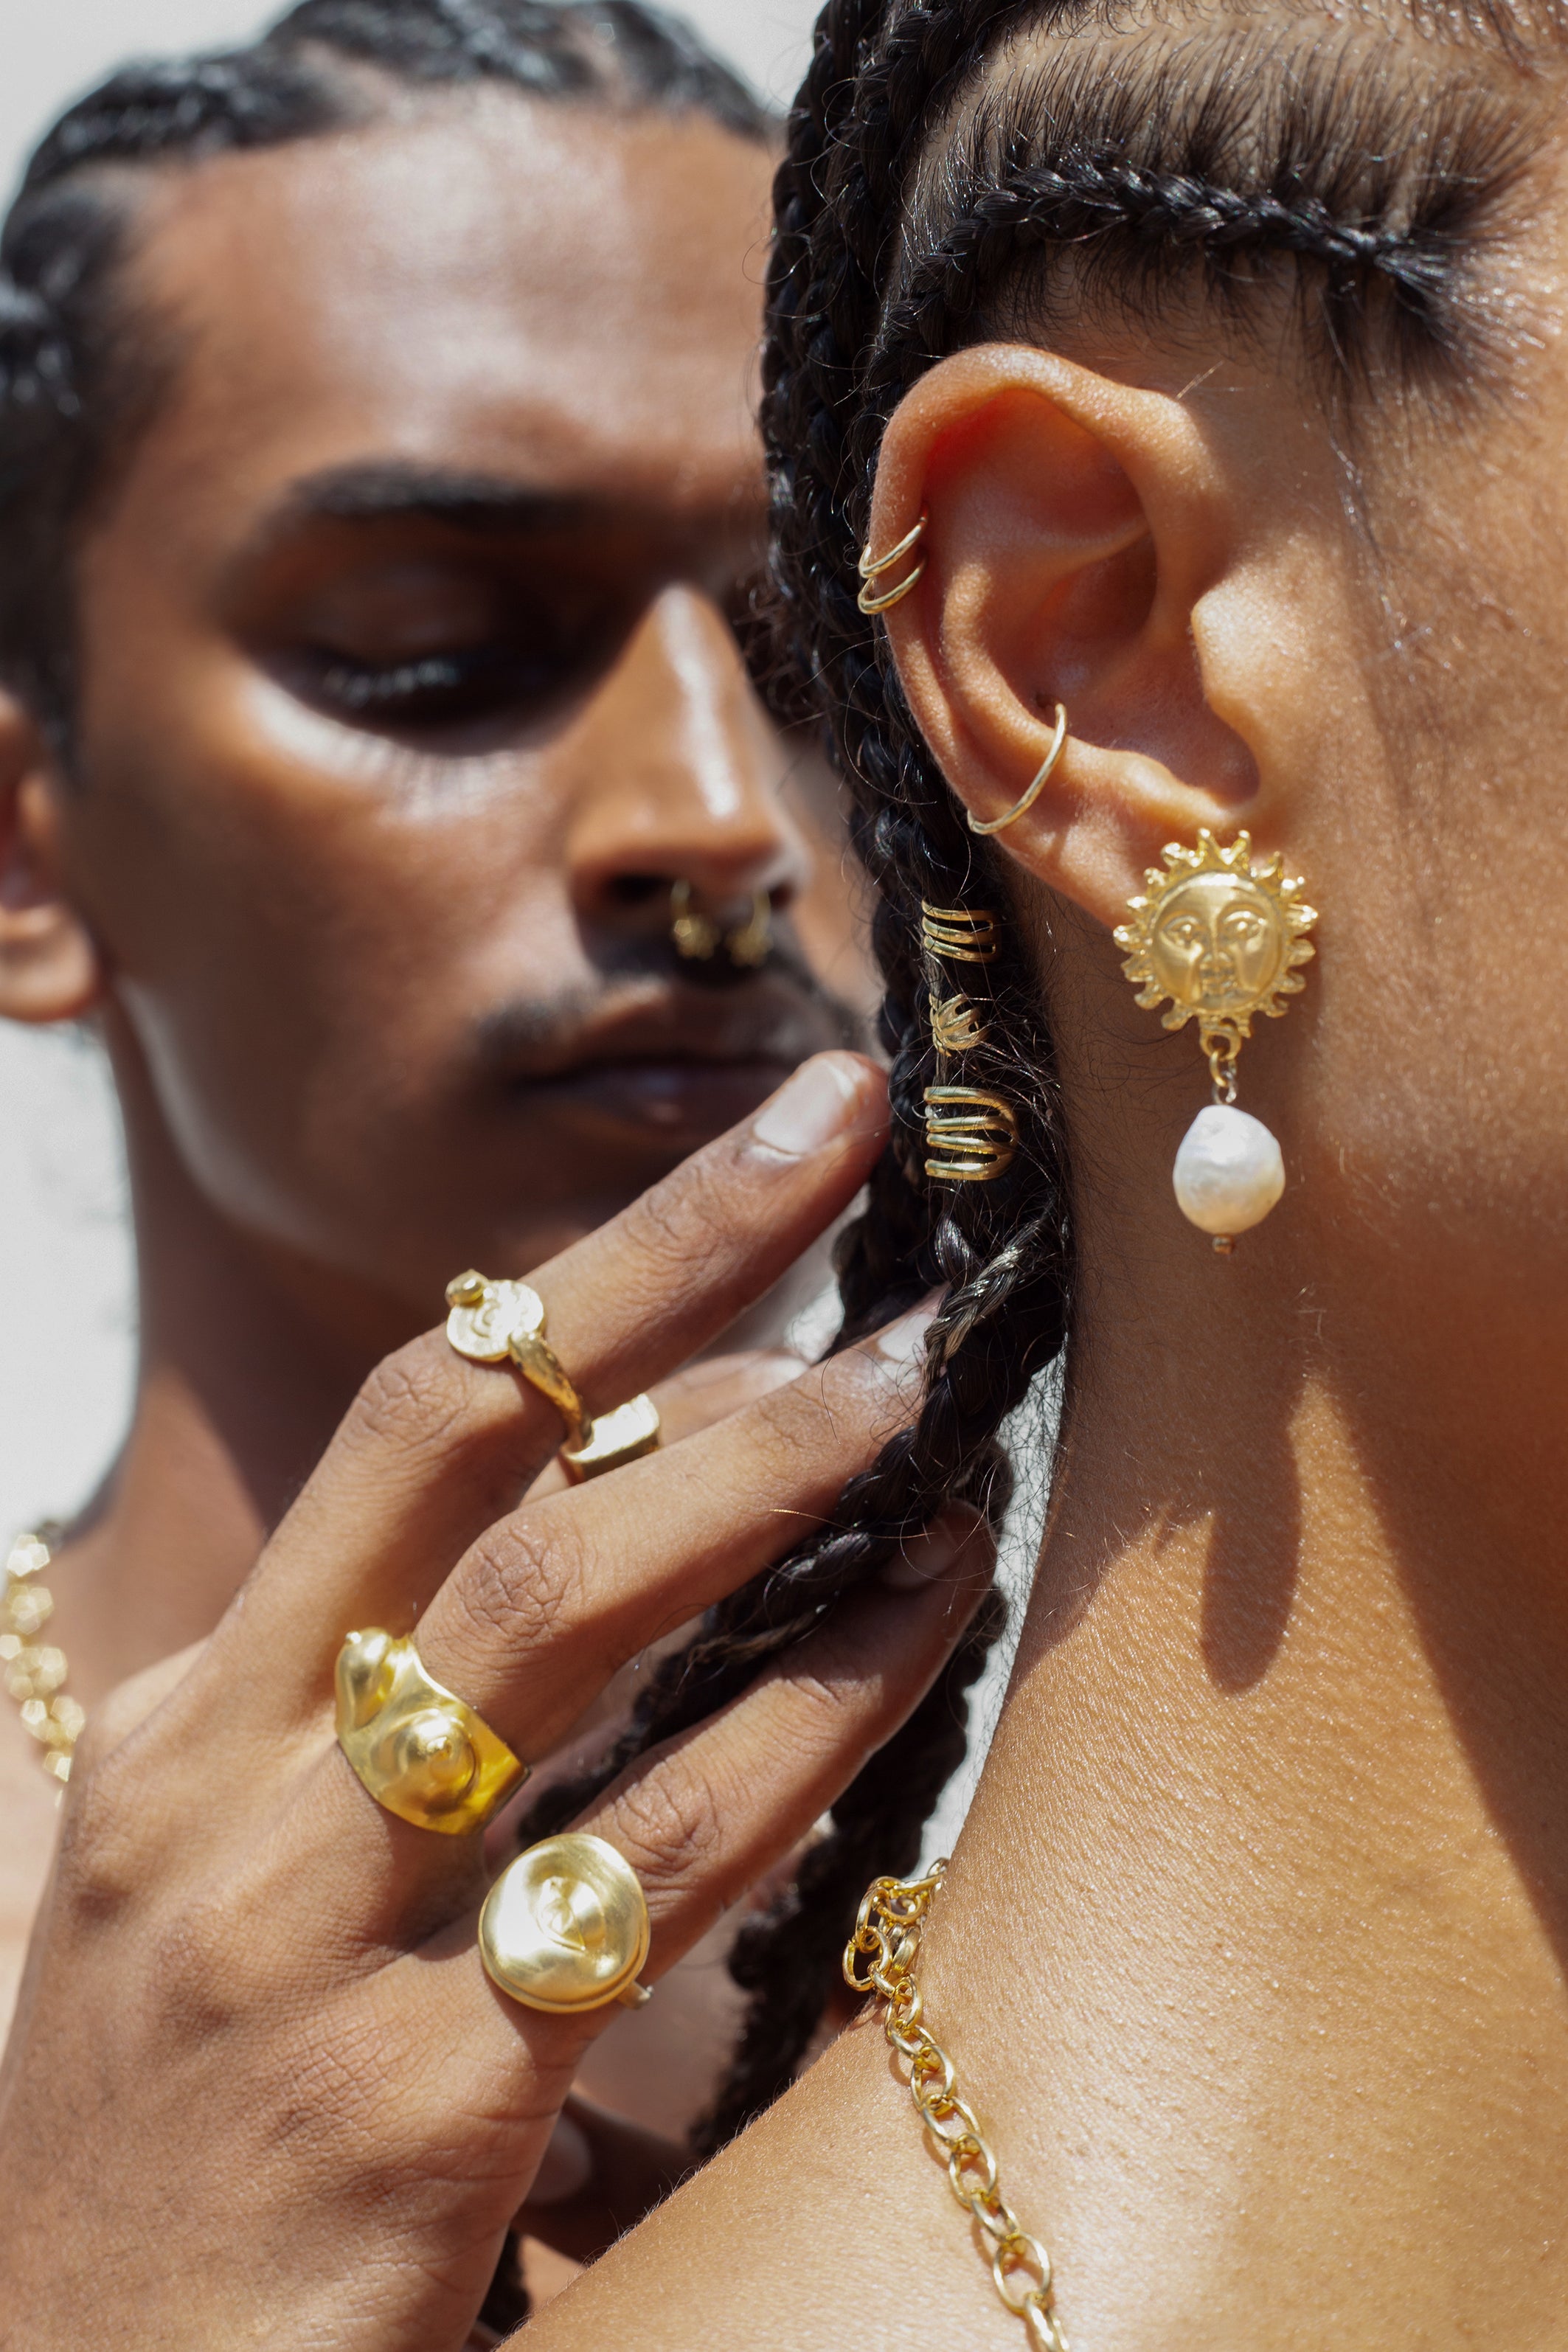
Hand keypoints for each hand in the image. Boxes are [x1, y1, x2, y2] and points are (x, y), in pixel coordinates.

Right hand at [0, 1054, 988, 2351]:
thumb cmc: (168, 2161)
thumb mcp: (215, 1900)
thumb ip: (355, 1726)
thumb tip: (585, 1534)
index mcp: (181, 1726)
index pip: (403, 1432)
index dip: (586, 1276)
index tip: (758, 1165)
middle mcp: (222, 1791)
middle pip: (465, 1448)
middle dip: (665, 1262)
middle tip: (845, 1134)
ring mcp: (297, 1937)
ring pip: (561, 1616)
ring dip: (767, 1469)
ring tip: (927, 1377)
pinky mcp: (405, 2103)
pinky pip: (651, 1857)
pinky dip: (805, 1714)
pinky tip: (917, 1614)